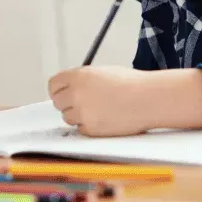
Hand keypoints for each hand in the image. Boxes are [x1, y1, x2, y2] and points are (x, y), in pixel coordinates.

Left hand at [48, 66, 201, 135]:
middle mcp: (76, 94)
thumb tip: (67, 88)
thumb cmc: (131, 84)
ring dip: (78, 115)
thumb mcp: (101, 72)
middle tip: (82, 103)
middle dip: (68, 103)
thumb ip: (81, 79)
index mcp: (78, 76)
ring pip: (68, 117)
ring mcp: (82, 112)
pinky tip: (105, 118)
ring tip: (99, 110)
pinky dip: (89, 126)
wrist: (148, 99)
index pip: (53, 84)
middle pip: (57, 102)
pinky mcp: (90, 129)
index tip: (63, 93)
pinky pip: (81, 129)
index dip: (58, 89)